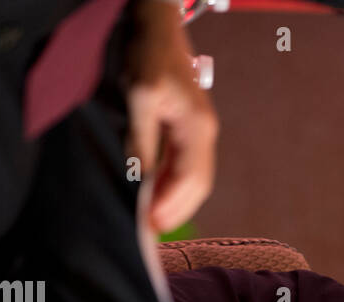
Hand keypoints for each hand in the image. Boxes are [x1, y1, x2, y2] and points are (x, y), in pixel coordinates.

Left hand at [124, 0, 218, 232]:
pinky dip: (171, 186)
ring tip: (152, 220)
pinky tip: (155, 196)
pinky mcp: (189, 131)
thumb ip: (142, 139)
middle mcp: (204, 134)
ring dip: (174, 201)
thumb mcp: (139, 96)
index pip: (189, 180)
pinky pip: (185, 167)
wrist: (157, 28)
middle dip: (175, 210)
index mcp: (197, 128)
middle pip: (198, 185)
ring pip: (193, 179)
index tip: (149, 224)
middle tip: (150, 231)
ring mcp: (200, 132)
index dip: (170, 205)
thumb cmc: (148, 56)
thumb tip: (139, 179)